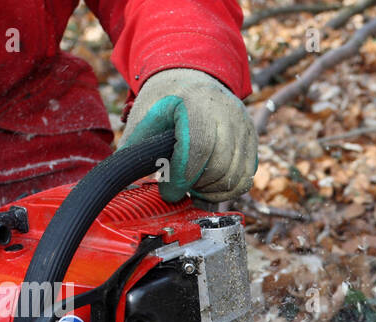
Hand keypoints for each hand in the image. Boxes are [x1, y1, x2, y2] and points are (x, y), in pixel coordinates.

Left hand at [118, 68, 257, 202]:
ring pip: (236, 176)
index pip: (197, 148)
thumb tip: (123, 178)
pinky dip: (228, 189)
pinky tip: (210, 184)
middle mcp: (225, 112)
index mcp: (194, 103)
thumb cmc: (166, 99)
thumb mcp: (144, 115)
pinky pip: (246, 176)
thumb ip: (135, 145)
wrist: (194, 76)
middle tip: (181, 188)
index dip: (182, 177)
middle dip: (197, 186)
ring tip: (194, 186)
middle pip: (220, 167)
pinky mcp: (252, 138)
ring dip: (214, 191)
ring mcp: (243, 125)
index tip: (168, 191)